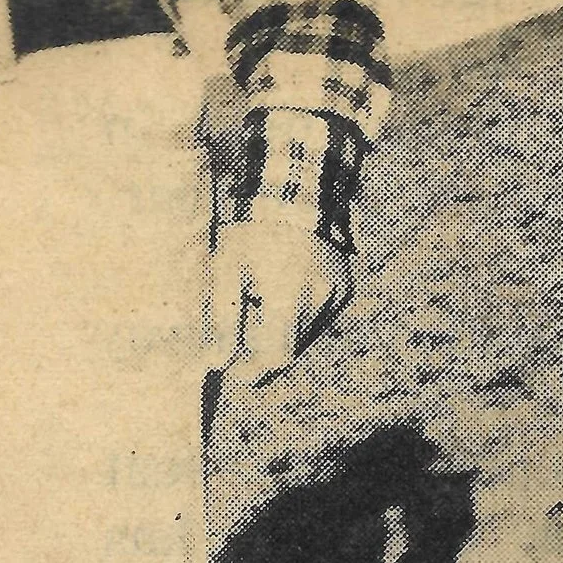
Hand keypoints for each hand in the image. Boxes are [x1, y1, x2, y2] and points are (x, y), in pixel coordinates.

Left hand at [212, 214, 354, 387]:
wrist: (291, 193)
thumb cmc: (250, 231)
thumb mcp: (226, 269)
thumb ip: (222, 319)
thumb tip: (217, 362)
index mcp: (289, 296)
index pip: (277, 358)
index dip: (254, 370)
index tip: (233, 366)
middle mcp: (320, 299)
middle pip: (291, 348)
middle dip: (263, 350)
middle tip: (240, 334)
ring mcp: (337, 293)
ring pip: (305, 333)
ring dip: (281, 332)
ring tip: (260, 304)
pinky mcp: (345, 286)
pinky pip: (319, 315)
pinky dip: (298, 314)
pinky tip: (282, 291)